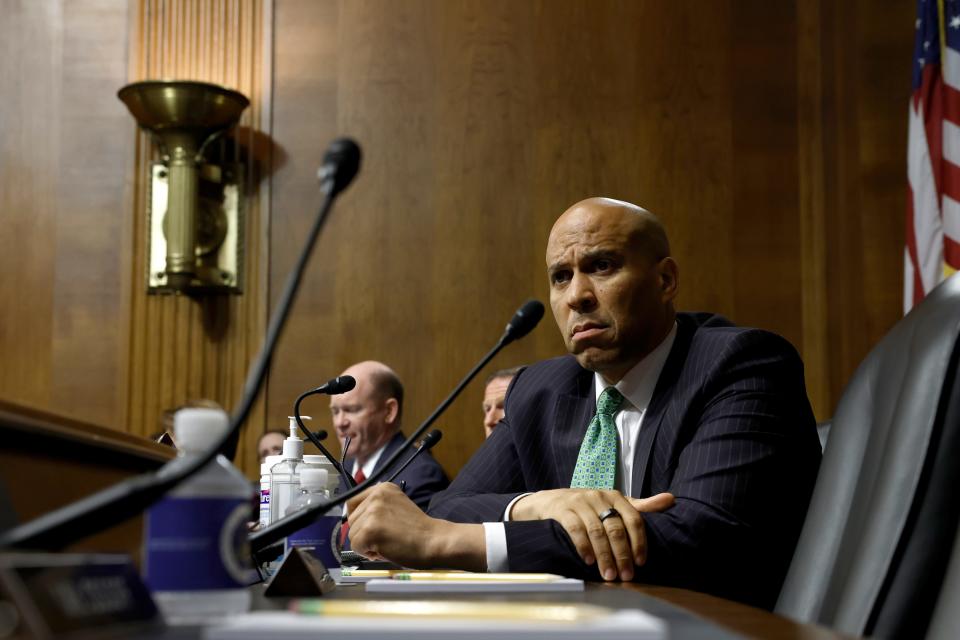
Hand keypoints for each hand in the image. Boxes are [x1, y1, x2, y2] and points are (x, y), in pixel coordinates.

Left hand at [346, 483, 485, 570]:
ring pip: (352, 534)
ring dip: (366, 544)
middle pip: (351, 519)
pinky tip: (384, 549)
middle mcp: (376, 495)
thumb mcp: (396, 506)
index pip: (352, 502)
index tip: (369, 527)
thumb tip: (354, 521)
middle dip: (363, 533)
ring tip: (386, 543)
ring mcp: (372, 512)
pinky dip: (367, 553)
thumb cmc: (419, 531)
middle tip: (384, 538)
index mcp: (382, 488)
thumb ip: (376, 508)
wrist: (434, 541)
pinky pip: (356, 547)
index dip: (358, 519)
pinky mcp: (370, 529)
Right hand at [511, 489, 674, 580]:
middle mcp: (598, 496)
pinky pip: (575, 529)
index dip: (639, 541)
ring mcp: (579, 502)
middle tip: (626, 575)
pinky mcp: (562, 510)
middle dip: (622, 554)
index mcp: (615, 496)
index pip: (633, 518)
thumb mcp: (614, 504)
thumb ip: (641, 506)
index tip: (641, 562)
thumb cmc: (588, 506)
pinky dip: (583, 546)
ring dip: (604, 556)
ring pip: (596, 531)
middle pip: (615, 528)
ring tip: (608, 575)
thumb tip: (671, 499)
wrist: (550, 501)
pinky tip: (588, 561)